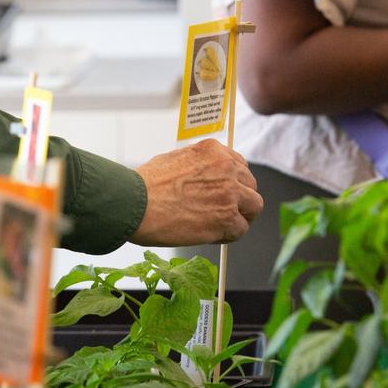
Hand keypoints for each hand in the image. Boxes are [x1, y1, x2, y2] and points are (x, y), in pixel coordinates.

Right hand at [129, 139, 262, 246]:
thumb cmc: (143, 186)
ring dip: (241, 216)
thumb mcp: (173, 160)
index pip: (238, 164)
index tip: (224, 192)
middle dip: (239, 198)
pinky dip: (229, 235)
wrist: (134, 204)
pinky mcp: (227, 217)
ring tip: (222, 225)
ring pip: (253, 206)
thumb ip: (196, 166)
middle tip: (224, 211)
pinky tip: (213, 236)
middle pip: (250, 184)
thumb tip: (202, 180)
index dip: (232, 181)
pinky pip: (241, 229)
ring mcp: (230, 192)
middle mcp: (226, 167)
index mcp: (213, 151)